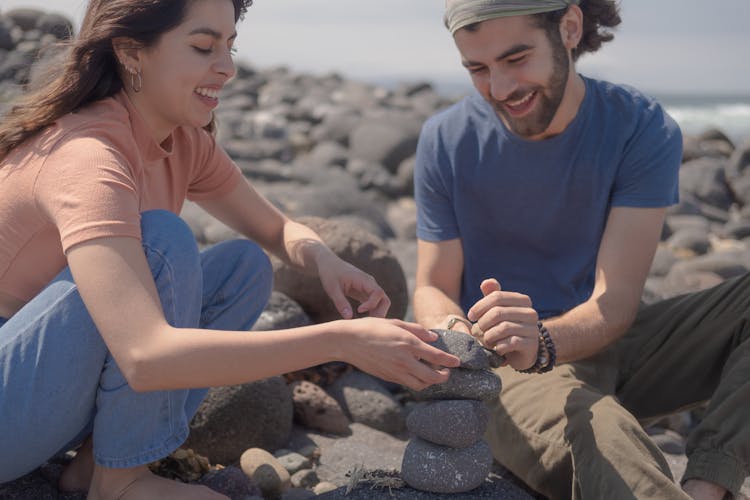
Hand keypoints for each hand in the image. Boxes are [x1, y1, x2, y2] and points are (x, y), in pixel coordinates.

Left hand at [315, 251, 389, 318]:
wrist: (329, 263)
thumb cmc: (330, 273)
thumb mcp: (332, 288)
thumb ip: (340, 302)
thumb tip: (349, 318)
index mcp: (364, 279)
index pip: (378, 293)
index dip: (371, 304)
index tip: (359, 310)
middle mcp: (370, 284)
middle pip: (384, 299)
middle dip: (379, 313)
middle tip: (367, 325)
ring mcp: (368, 288)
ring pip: (380, 303)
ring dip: (376, 314)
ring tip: (364, 325)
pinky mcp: (364, 293)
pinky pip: (373, 304)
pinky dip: (371, 313)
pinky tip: (362, 322)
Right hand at [340, 318, 460, 390]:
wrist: (347, 341)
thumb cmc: (371, 327)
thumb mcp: (395, 322)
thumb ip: (417, 330)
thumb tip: (434, 338)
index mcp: (408, 343)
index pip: (436, 356)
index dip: (450, 361)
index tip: (458, 363)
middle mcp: (404, 360)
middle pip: (432, 377)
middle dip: (444, 377)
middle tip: (447, 373)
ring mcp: (395, 371)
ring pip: (420, 385)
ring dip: (430, 382)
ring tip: (433, 375)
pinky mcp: (388, 377)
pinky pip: (407, 383)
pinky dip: (417, 381)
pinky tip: (417, 374)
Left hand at [467, 278, 538, 369]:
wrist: (520, 352)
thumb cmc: (504, 326)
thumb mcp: (497, 309)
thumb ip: (492, 295)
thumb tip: (486, 283)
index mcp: (522, 300)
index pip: (497, 296)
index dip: (480, 306)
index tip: (470, 316)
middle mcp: (530, 312)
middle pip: (498, 312)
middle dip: (483, 323)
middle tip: (478, 331)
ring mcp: (533, 329)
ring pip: (503, 328)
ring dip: (489, 336)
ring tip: (487, 340)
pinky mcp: (531, 344)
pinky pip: (510, 342)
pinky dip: (499, 346)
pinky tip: (496, 348)